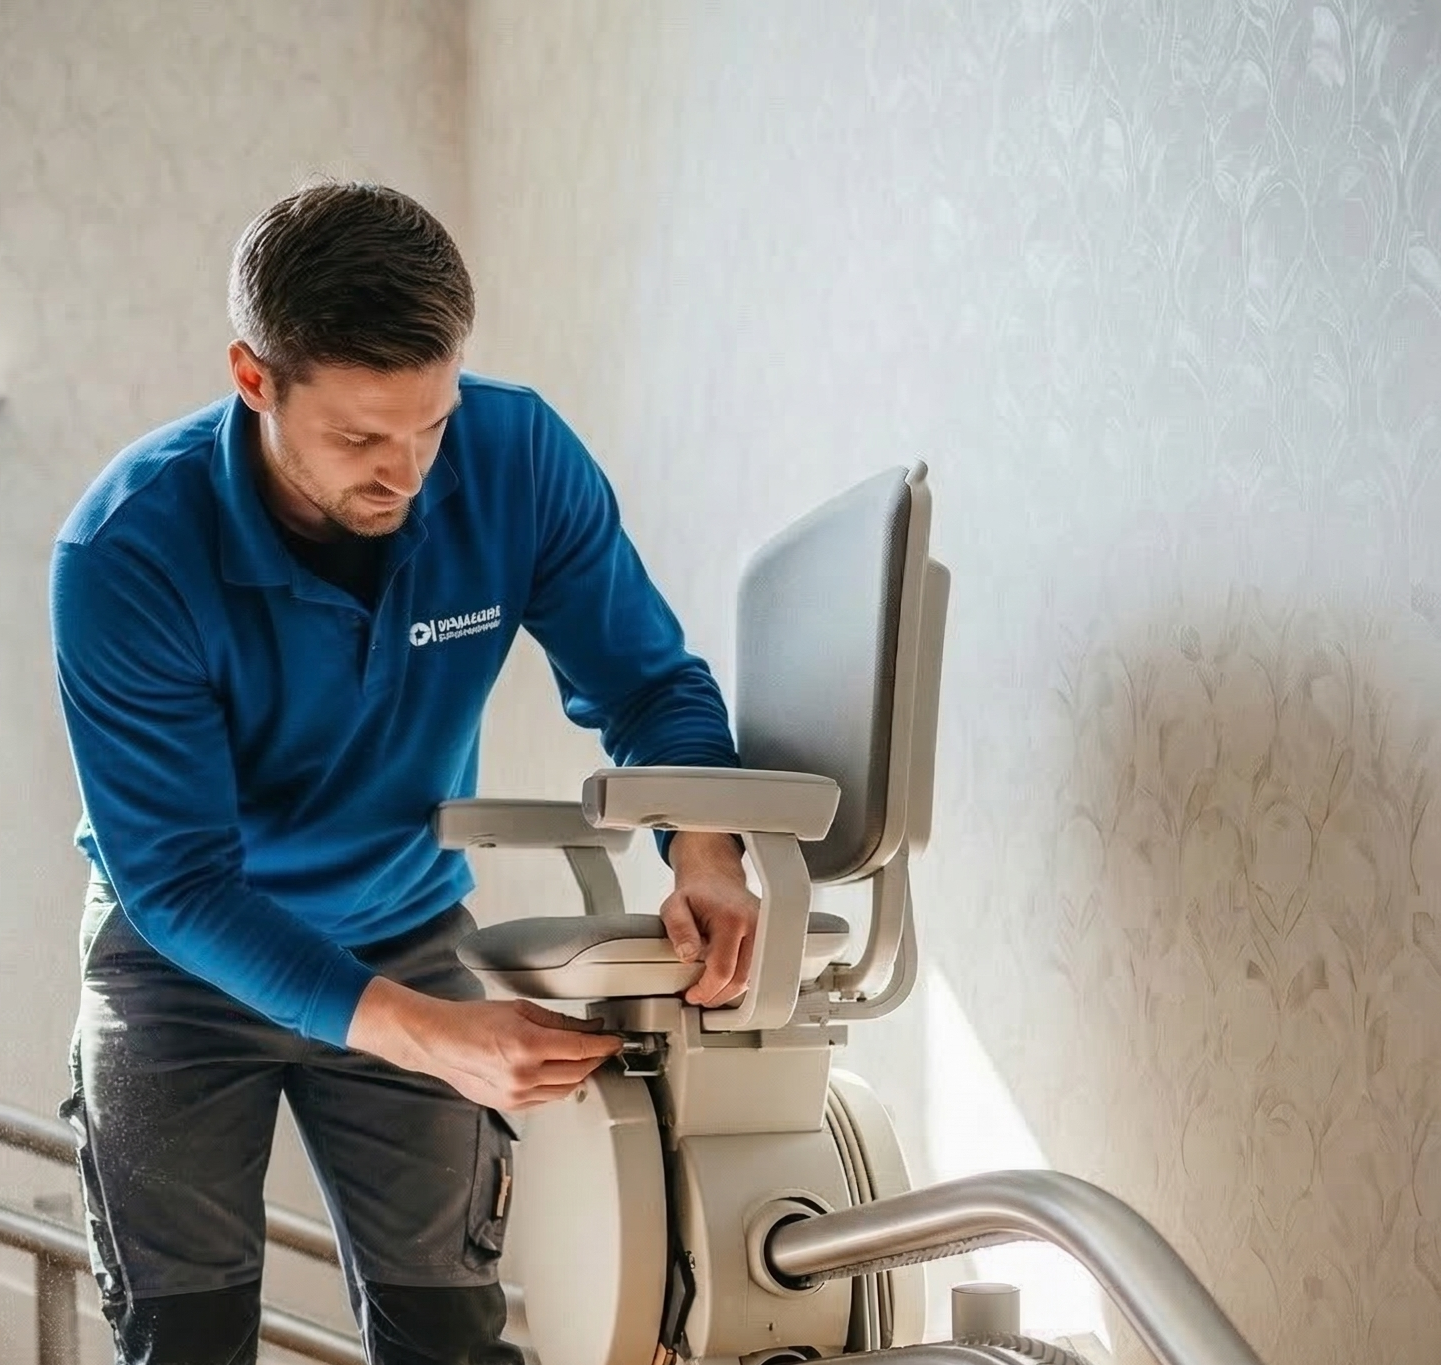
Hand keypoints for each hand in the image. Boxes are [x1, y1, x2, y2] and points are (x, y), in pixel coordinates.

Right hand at [347, 979, 620, 1109]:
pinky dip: (560, 1086)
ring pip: (566, 1090)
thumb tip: (587, 1028)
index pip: (581, 1049)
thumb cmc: (472, 1021)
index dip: (604, 1045)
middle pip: (578, 1072)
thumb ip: (558, 1021)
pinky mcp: (509, 1105)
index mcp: (527, 1045)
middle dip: (596, 1060)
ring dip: (580, 1075)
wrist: (440, 1042)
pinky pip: (547, 1100)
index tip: (615, 1041)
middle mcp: (523, 1075)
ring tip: (585, 1060)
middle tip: (603, 1048)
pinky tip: (561, 1073)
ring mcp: (516, 1094)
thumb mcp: (520, 1008)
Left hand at [661, 831, 759, 1006]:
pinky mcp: (769, 939)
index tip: (692, 994)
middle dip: (718, 995)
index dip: (706, 989)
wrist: (717, 879)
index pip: (723, 969)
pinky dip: (739, 980)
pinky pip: (757, 970)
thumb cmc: (697, 894)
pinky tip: (724, 979)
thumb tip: (688, 956)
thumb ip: (679, 929)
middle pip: (741, 979)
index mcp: (733, 918)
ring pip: (752, 978)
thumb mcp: (675, 906)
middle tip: (700, 997)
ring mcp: (766, 932)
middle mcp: (756, 925)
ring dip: (730, 990)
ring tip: (709, 988)